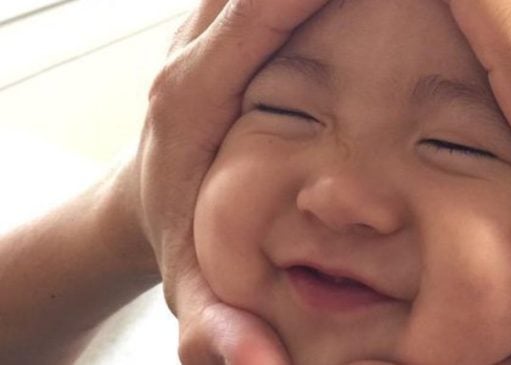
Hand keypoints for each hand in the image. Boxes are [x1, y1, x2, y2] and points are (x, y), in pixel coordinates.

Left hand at [128, 0, 327, 362]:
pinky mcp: (218, 34)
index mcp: (192, 101)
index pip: (253, 14)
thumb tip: (255, 359)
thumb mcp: (196, 290)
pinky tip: (348, 5)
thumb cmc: (182, 236)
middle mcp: (191, 54)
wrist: (148, 207)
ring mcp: (201, 37)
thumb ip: (218, 326)